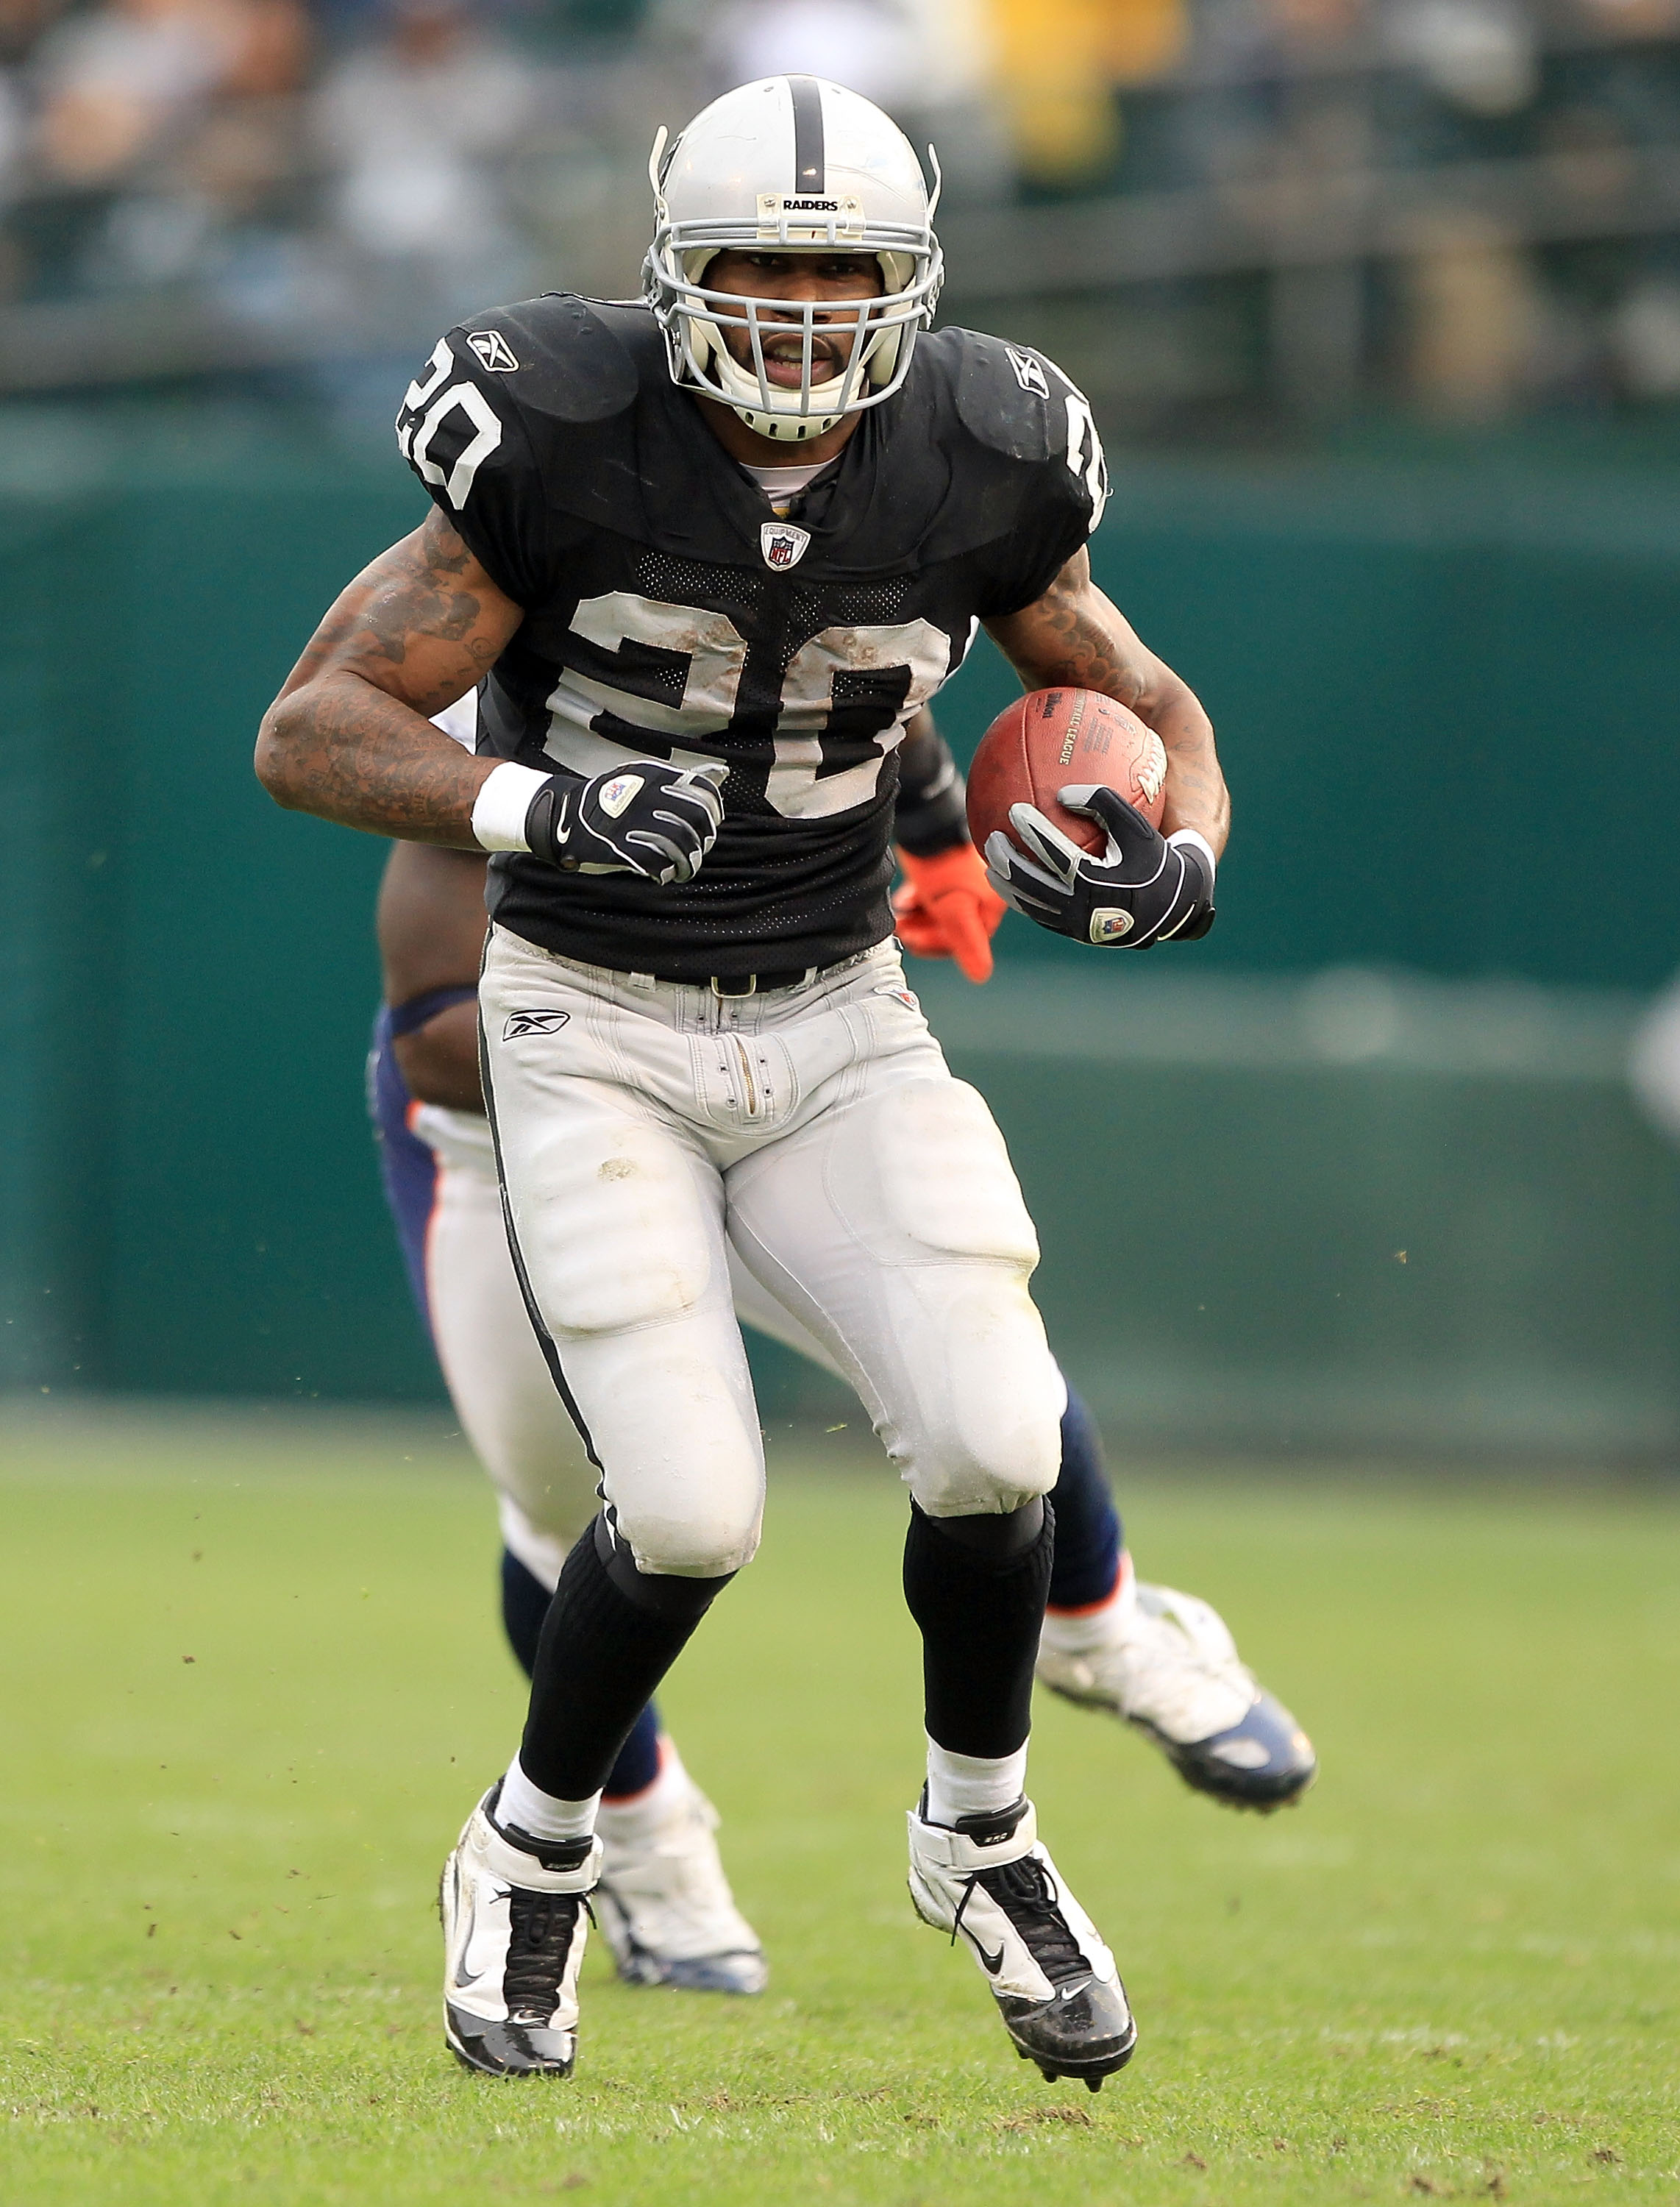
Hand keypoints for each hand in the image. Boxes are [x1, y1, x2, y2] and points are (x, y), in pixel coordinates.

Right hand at [526, 761, 726, 885]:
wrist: (565, 815)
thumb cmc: (609, 800)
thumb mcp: (642, 778)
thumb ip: (679, 780)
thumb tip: (721, 773)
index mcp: (654, 777)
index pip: (702, 792)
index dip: (713, 811)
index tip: (710, 824)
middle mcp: (647, 797)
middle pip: (696, 820)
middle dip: (703, 840)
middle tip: (696, 850)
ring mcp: (634, 823)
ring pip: (682, 845)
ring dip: (688, 863)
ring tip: (681, 870)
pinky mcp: (621, 848)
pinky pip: (658, 864)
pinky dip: (666, 873)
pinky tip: (662, 875)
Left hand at [892, 844, 1006, 982]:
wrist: (926, 820)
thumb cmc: (944, 865)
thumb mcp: (954, 909)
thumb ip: (967, 943)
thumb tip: (981, 975)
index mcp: (991, 906)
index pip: (968, 943)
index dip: (938, 947)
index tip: (913, 942)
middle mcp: (982, 895)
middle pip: (952, 929)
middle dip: (924, 932)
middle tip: (902, 929)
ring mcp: (964, 883)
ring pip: (940, 913)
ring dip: (917, 919)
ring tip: (899, 915)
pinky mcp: (947, 871)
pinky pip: (933, 896)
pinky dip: (917, 902)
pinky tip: (903, 900)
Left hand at [984, 784, 1215, 947]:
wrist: (1171, 905)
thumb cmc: (1153, 859)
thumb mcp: (1136, 827)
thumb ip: (1103, 802)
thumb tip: (1063, 791)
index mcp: (1097, 880)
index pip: (1056, 853)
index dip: (1033, 831)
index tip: (1014, 810)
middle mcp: (1082, 906)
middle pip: (1033, 883)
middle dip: (1008, 862)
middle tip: (991, 839)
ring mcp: (1076, 924)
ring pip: (1032, 905)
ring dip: (1008, 886)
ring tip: (991, 867)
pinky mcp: (1074, 932)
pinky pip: (1041, 916)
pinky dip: (1023, 901)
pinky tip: (1011, 885)